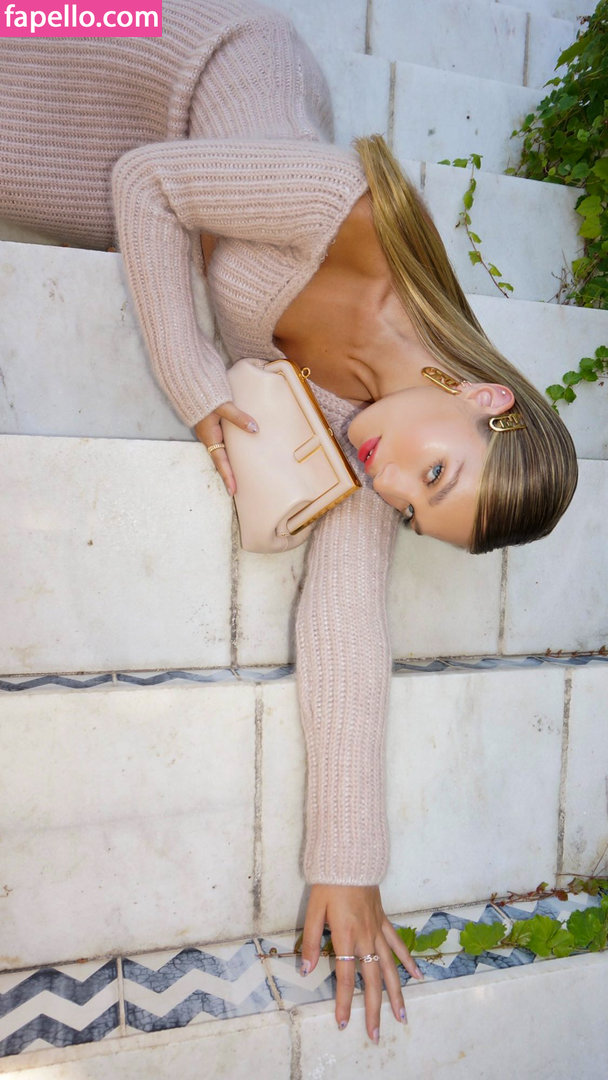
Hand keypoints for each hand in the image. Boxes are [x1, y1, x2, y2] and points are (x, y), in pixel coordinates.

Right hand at [194, 402, 257, 495]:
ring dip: (229, 462)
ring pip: (221, 450)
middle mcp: (209, 436)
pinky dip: (230, 450)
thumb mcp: (223, 406)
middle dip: (229, 474)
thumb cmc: (205, 393)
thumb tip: (255, 429)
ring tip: (240, 474)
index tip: (233, 491)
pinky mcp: (213, 424)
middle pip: (220, 459)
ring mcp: (210, 431)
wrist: (189, 380)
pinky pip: (222, 441)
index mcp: (210, 435)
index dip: (227, 476)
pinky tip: (239, 452)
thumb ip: (239, 417)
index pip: (220, 461)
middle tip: (238, 488)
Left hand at [301, 884, 422, 1042]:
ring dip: (396, 994)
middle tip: (376, 1035)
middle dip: (374, 1009)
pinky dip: (407, 961)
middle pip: (371, 980)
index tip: (343, 1023)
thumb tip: (305, 970)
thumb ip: (310, 941)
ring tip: (402, 1017)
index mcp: (346, 936)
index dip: (343, 1001)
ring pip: (390, 967)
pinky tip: (417, 976)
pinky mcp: (384, 920)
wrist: (350, 858)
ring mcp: (377, 929)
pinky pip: (397, 944)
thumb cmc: (329, 883)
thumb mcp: (313, 910)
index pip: (344, 976)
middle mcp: (365, 937)